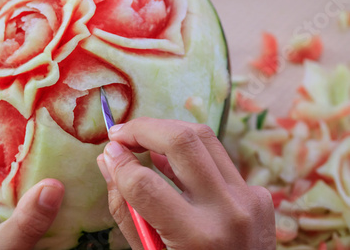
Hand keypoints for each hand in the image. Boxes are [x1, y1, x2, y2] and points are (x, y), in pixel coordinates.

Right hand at [97, 118, 275, 249]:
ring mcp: (249, 200)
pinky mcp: (259, 194)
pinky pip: (218, 159)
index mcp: (196, 238)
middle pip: (182, 141)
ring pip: (204, 137)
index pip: (145, 184)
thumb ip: (125, 208)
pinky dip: (191, 156)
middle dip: (143, 128)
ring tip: (142, 140)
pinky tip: (173, 163)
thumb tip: (107, 160)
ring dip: (167, 131)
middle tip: (120, 133)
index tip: (108, 152)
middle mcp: (227, 212)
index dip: (119, 161)